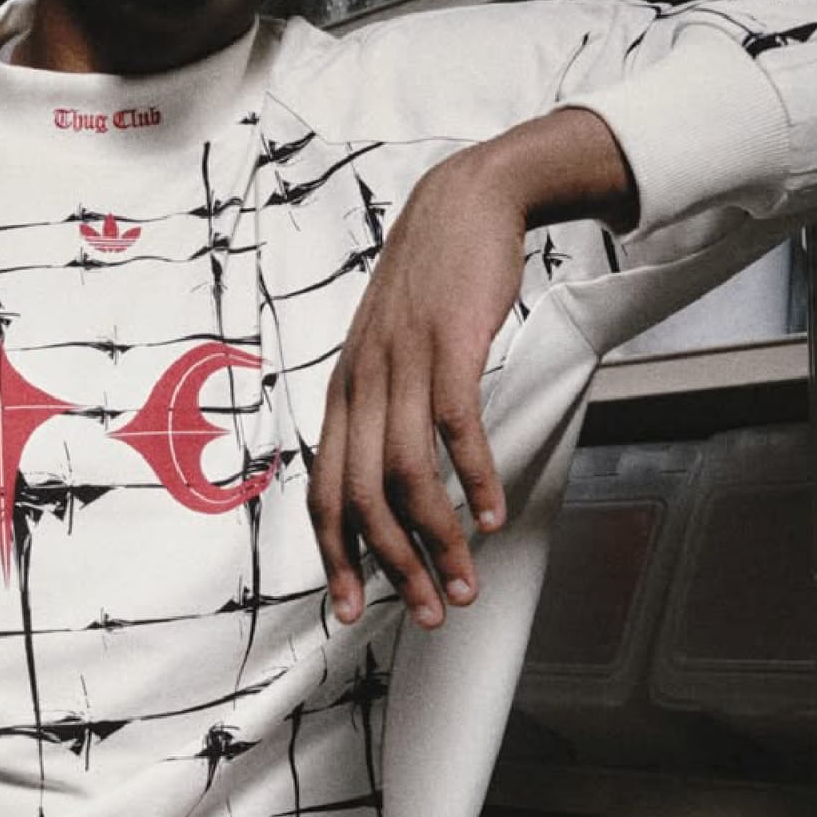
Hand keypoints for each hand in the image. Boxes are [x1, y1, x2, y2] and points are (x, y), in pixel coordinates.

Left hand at [308, 107, 634, 628]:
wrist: (463, 204)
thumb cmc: (430, 285)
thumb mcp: (388, 350)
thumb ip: (382, 409)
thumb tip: (386, 477)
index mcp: (343, 392)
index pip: (323, 490)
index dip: (334, 554)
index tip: (348, 607)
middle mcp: (363, 383)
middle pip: (361, 497)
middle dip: (391, 567)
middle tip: (424, 612)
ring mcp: (403, 364)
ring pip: (406, 474)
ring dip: (437, 538)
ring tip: (464, 580)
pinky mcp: (449, 346)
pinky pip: (455, 428)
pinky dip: (475, 478)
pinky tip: (493, 513)